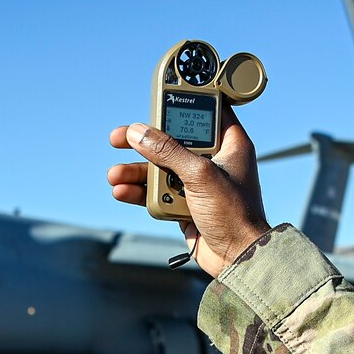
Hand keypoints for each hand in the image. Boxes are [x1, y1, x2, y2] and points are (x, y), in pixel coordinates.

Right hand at [106, 113, 269, 277]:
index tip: (159, 95)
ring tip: (114, 175)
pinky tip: (122, 191)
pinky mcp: (186, 203)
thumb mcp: (199, 175)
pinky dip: (141, 192)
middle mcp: (214, 160)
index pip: (207, 111)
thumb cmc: (233, 214)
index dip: (184, 102)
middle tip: (119, 137)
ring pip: (161, 168)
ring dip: (136, 171)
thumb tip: (137, 132)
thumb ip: (167, 152)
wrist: (238, 258)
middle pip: (173, 140)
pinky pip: (158, 192)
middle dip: (144, 142)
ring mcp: (198, 183)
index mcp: (230, 144)